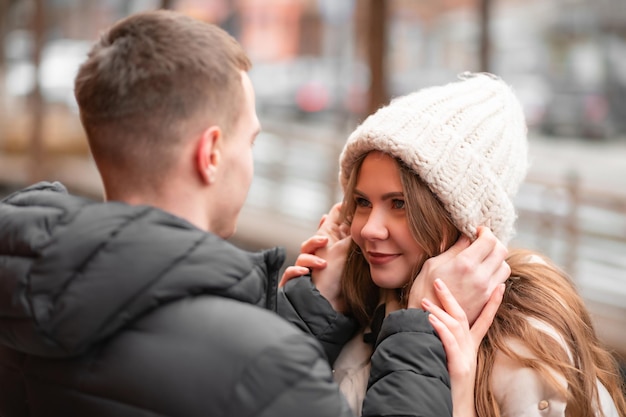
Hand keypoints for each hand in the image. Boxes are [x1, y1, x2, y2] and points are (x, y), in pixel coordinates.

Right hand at [279, 203, 350, 312]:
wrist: (324, 314)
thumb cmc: (335, 292)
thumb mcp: (344, 266)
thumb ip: (348, 249)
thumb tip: (359, 234)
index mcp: (324, 256)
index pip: (321, 238)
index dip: (322, 227)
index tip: (326, 217)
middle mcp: (312, 263)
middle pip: (308, 245)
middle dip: (315, 241)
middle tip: (324, 241)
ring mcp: (301, 273)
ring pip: (300, 258)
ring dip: (310, 259)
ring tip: (321, 264)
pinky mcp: (292, 285)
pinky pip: (289, 274)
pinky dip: (296, 272)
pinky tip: (305, 273)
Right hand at [407, 226, 508, 324]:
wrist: (426, 323)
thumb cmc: (423, 291)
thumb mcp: (433, 264)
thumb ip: (454, 249)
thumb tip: (467, 237)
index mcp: (465, 264)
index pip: (489, 240)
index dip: (485, 232)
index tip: (477, 231)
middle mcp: (480, 277)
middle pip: (501, 251)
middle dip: (493, 242)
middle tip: (481, 242)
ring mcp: (486, 291)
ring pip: (505, 267)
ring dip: (497, 259)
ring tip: (483, 259)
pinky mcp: (487, 302)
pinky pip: (501, 283)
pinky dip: (496, 274)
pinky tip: (485, 274)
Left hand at [423, 279, 504, 416]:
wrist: (455, 407)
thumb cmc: (450, 382)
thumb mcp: (452, 358)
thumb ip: (448, 341)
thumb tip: (433, 323)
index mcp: (470, 346)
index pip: (484, 320)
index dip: (493, 303)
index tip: (500, 286)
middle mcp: (470, 349)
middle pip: (464, 317)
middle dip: (451, 297)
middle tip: (437, 281)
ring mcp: (465, 358)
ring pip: (456, 327)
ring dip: (440, 311)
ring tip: (425, 301)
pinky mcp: (458, 367)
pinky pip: (450, 344)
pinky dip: (441, 329)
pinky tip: (431, 320)